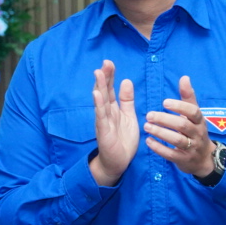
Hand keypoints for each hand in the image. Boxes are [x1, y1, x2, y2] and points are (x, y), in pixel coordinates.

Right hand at [88, 60, 137, 185]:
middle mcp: (106, 112)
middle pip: (104, 91)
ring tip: (98, 73)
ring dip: (99, 87)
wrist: (118, 162)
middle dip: (104, 77)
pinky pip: (100, 116)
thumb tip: (126, 80)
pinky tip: (97, 94)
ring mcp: (103, 121)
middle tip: (105, 62)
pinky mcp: (103, 130)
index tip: (109, 63)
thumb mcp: (129, 116)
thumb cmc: (123, 140)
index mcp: (113, 108)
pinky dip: (99, 105)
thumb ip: (127, 100)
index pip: (110, 88)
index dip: (110, 76)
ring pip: (100, 101)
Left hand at [144, 75, 214, 178]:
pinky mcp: (184, 160)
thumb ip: (188, 97)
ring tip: (146, 126)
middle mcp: (197, 134)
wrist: (203, 159)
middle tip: (149, 115)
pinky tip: (148, 141)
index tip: (164, 102)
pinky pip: (171, 154)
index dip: (180, 106)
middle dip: (165, 120)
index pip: (193, 112)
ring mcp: (191, 148)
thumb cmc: (195, 131)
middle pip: (182, 125)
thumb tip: (184, 77)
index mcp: (200, 121)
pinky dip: (159, 148)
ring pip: (177, 140)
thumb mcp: (195, 115)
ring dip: (160, 133)